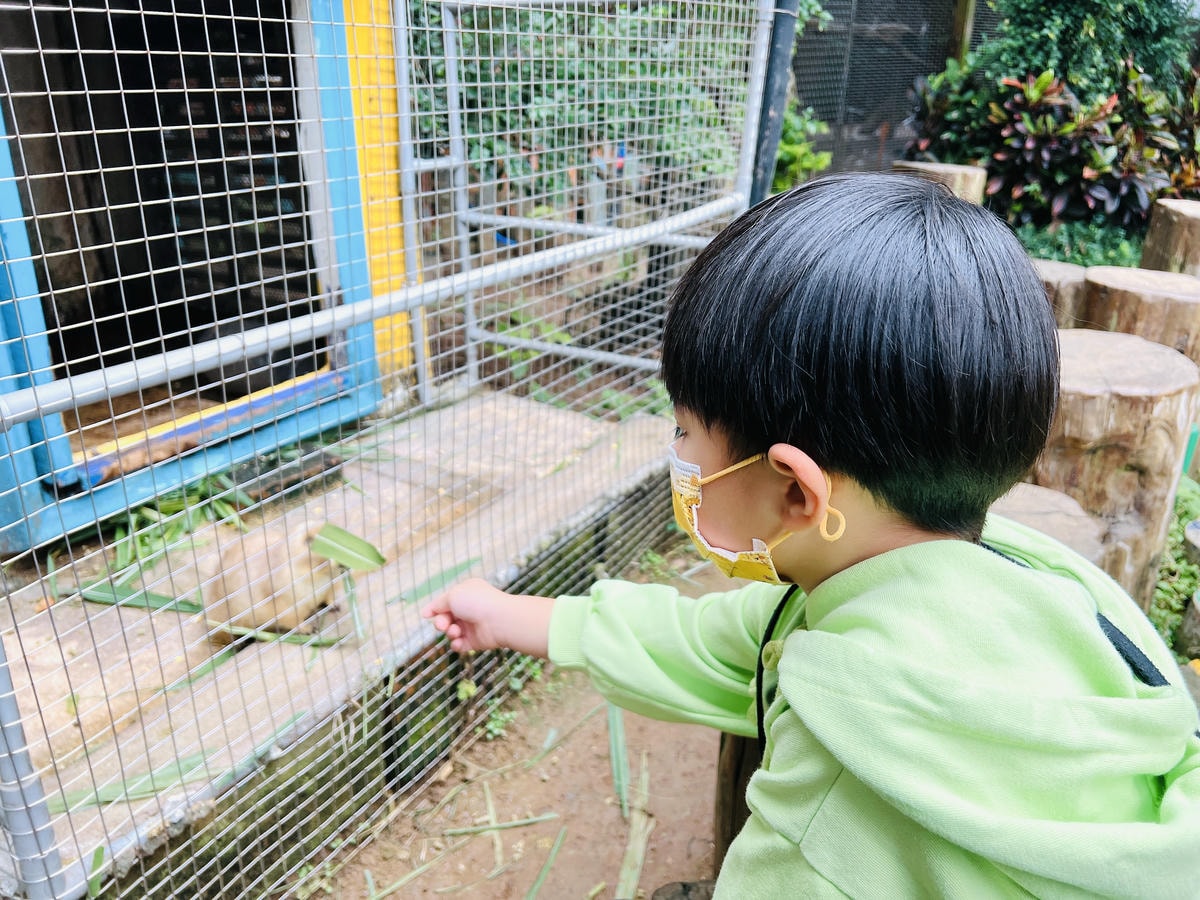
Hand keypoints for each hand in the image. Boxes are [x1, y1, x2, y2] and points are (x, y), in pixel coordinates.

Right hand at [421, 578, 552, 656]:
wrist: (500, 620)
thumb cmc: (476, 603)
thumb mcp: (452, 596)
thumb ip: (438, 604)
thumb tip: (427, 612)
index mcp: (466, 593)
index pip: (446, 601)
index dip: (435, 609)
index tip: (425, 615)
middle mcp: (469, 608)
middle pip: (446, 618)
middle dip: (441, 622)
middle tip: (443, 625)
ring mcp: (472, 625)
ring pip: (451, 632)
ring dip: (450, 632)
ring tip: (455, 632)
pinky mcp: (475, 641)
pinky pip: (460, 644)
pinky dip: (456, 644)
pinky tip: (458, 642)